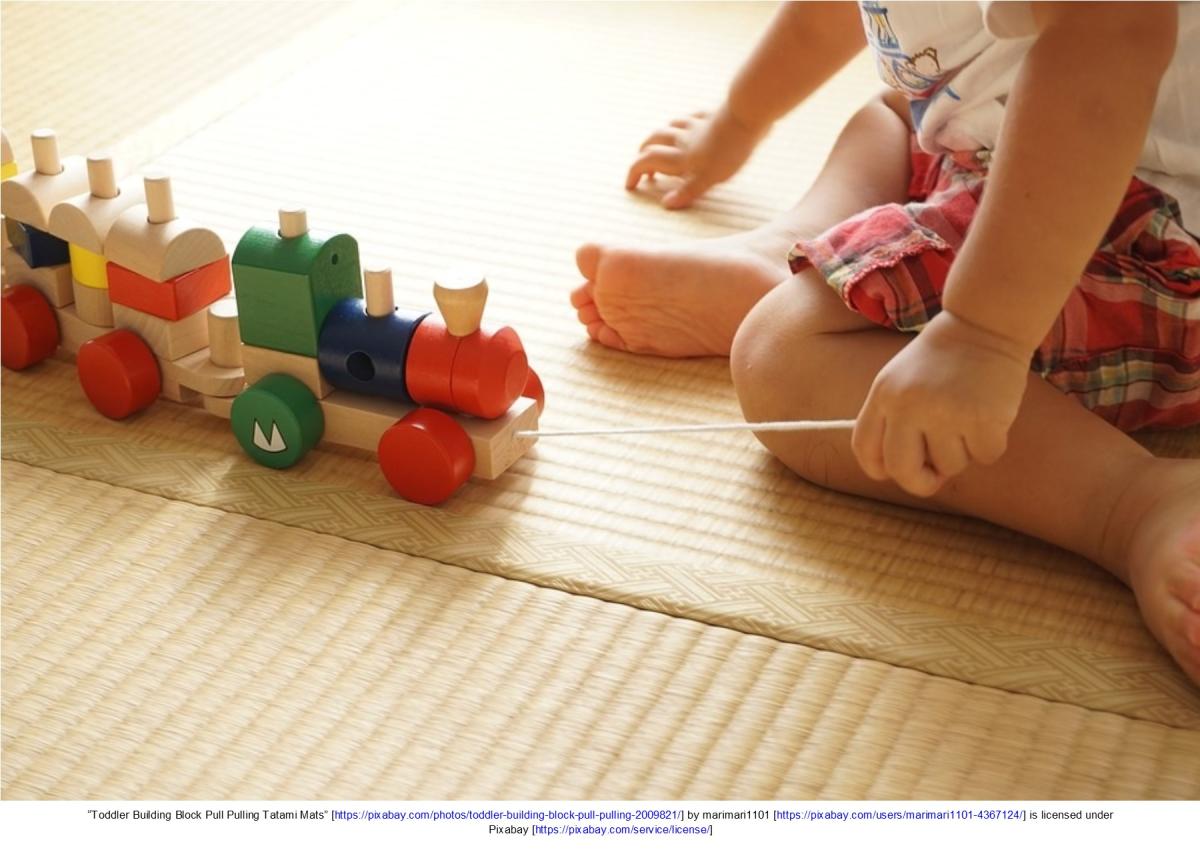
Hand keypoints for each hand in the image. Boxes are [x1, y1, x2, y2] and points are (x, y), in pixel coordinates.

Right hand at [625, 102, 764, 208]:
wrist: (746, 115)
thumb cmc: (729, 150)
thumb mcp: (709, 178)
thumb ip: (687, 192)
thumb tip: (666, 204)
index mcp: (680, 157)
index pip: (647, 162)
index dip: (634, 173)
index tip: (630, 185)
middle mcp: (682, 140)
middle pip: (653, 142)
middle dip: (642, 154)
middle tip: (643, 167)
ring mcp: (696, 125)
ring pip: (669, 127)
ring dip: (659, 137)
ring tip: (659, 145)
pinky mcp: (711, 116)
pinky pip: (692, 117)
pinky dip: (684, 123)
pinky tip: (689, 124)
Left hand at [851, 311, 1031, 497]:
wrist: (984, 324)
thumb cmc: (943, 358)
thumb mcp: (900, 379)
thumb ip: (894, 419)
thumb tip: (904, 472)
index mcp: (883, 395)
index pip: (865, 448)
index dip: (879, 469)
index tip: (894, 473)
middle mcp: (908, 406)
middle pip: (902, 471)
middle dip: (921, 483)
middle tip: (937, 476)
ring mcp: (945, 413)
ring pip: (950, 466)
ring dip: (963, 453)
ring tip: (967, 420)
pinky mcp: (982, 419)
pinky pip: (984, 456)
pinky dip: (990, 445)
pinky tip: (990, 416)